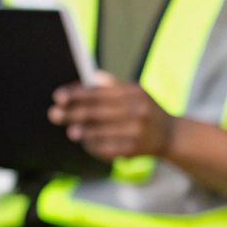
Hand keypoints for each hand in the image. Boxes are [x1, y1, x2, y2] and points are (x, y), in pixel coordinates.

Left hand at [48, 72, 177, 160]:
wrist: (172, 135)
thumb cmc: (146, 109)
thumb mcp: (136, 91)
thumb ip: (113, 85)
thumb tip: (92, 77)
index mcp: (134, 93)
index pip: (99, 92)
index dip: (76, 94)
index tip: (58, 97)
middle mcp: (137, 111)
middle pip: (97, 112)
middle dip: (72, 113)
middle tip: (54, 114)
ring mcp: (136, 132)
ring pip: (101, 132)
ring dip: (83, 132)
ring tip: (70, 131)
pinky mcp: (135, 150)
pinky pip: (108, 148)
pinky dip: (94, 146)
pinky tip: (86, 143)